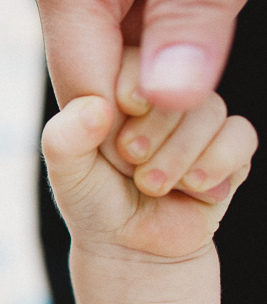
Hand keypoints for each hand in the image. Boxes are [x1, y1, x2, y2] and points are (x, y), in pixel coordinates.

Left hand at [42, 49, 256, 259]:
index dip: (129, 90)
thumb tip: (95, 107)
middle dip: (152, 132)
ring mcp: (198, 117)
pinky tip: (192, 188)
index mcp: (118, 88)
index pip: (134, 57)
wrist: (132, 246)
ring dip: (178, 157)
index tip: (117, 124)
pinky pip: (239, 136)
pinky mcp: (230, 144)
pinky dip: (214, 165)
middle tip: (130, 162)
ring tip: (152, 185)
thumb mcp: (66, 174)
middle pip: (175, 83)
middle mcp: (162, 95)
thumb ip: (64, 140)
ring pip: (209, 109)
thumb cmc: (94, 202)